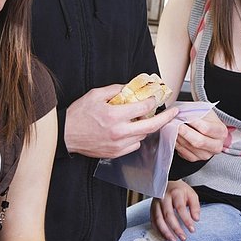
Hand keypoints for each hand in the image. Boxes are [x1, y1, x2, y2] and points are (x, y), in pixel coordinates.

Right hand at [64, 85, 178, 157]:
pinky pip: (135, 144)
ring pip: (143, 135)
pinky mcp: (116, 153)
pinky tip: (131, 129)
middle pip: (151, 125)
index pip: (143, 107)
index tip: (156, 98)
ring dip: (147, 126)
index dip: (153, 101)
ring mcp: (118, 144)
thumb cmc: (79, 114)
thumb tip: (131, 87)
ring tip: (144, 118)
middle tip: (174, 112)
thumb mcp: (96, 95)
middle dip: (166, 118)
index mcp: (114, 115)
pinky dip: (137, 136)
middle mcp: (119, 132)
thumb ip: (116, 90)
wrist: (66, 135)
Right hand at [150, 180, 199, 240]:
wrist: (168, 183)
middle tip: (183, 238)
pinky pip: (153, 221)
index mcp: (175, 193)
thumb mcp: (191, 195)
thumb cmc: (180, 190)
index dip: (186, 220)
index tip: (192, 229)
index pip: (180, 208)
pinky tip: (165, 237)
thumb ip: (195, 207)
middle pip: (168, 215)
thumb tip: (196, 219)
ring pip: (159, 220)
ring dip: (166, 232)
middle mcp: (163, 197)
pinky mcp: (152, 209)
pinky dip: (159, 230)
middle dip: (176, 228)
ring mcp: (156, 203)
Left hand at [175, 110, 226, 160]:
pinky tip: (174, 135)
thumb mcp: (203, 111)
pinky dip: (177, 143)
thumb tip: (182, 115)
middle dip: (184, 131)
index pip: (206, 129)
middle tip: (175, 123)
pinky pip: (183, 153)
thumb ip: (195, 113)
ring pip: (189, 147)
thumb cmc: (204, 117)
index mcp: (221, 132)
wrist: (204, 126)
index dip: (193, 123)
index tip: (184, 116)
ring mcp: (207, 154)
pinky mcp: (196, 159)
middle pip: (199, 141)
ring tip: (172, 127)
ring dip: (178, 136)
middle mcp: (217, 146)